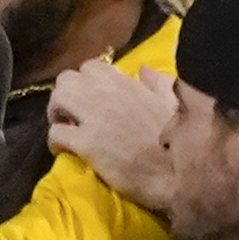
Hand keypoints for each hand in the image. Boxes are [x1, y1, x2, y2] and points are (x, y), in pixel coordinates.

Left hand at [44, 60, 179, 215]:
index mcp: (127, 83)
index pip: (92, 67)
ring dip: (56, 113)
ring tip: (67, 129)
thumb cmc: (183, 139)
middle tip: (72, 115)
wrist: (180, 172)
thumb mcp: (175, 102)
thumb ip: (158, 82)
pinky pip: (55, 133)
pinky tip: (65, 150)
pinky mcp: (86, 143)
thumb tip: (144, 70)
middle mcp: (106, 94)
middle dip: (65, 95)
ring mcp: (94, 117)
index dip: (85, 83)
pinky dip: (55, 141)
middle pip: (66, 79)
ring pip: (56, 98)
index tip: (90, 99)